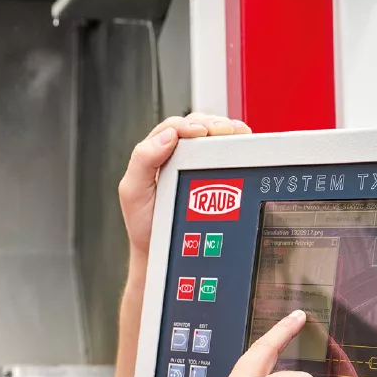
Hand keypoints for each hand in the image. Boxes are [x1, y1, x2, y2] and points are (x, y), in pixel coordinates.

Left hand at [119, 113, 250, 256]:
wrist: (162, 252)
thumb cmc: (146, 224)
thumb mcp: (133, 193)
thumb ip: (142, 161)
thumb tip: (166, 136)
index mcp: (154, 153)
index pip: (172, 128)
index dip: (188, 125)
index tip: (201, 131)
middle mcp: (174, 154)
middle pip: (197, 126)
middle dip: (213, 124)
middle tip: (226, 130)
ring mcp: (194, 165)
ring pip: (213, 138)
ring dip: (227, 132)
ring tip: (238, 134)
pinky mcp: (210, 176)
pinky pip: (224, 155)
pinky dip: (236, 147)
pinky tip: (243, 146)